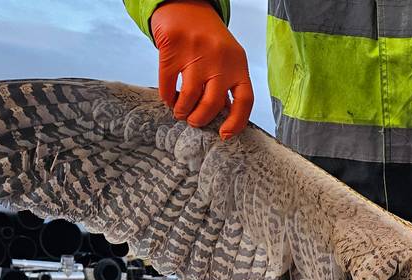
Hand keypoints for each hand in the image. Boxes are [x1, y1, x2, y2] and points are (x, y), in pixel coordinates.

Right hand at [151, 0, 253, 139]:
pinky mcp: (173, 48)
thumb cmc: (209, 38)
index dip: (237, 122)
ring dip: (182, 110)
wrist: (186, 5)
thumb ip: (227, 83)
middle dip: (201, 119)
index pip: (245, 99)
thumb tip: (225, 115)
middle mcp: (220, 60)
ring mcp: (196, 53)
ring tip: (180, 111)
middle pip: (213, 103)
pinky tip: (169, 98)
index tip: (224, 134)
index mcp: (239, 64)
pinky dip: (167, 96)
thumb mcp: (227, 58)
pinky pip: (167, 83)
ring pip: (189, 96)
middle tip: (194, 121)